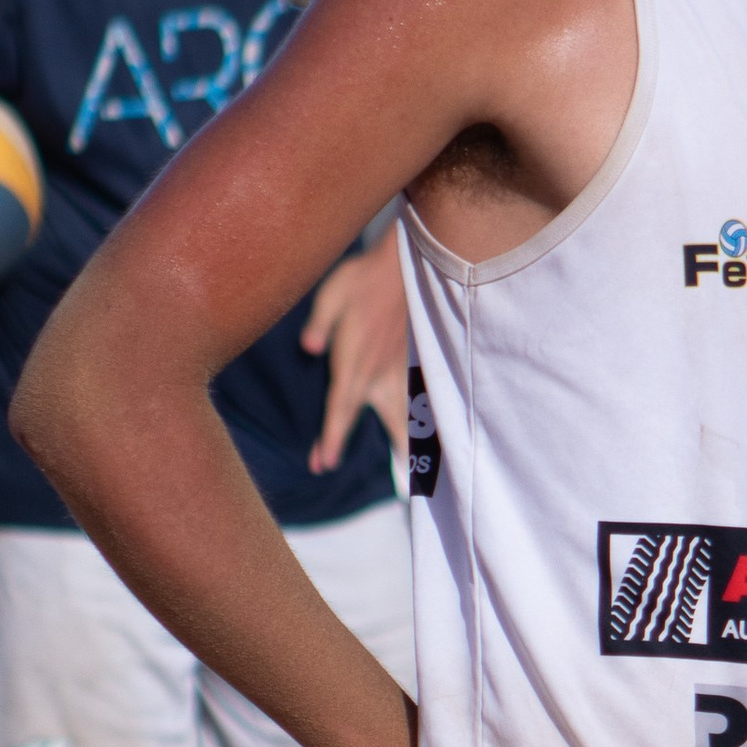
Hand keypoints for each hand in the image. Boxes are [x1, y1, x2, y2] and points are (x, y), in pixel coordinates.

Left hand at [300, 236, 409, 474]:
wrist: (408, 262)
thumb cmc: (365, 276)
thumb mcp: (333, 292)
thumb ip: (320, 322)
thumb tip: (308, 347)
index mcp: (356, 362)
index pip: (341, 406)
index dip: (332, 437)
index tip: (324, 463)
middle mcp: (381, 373)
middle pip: (386, 423)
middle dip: (386, 452)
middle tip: (386, 485)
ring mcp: (403, 369)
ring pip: (411, 414)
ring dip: (417, 443)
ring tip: (425, 475)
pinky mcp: (417, 361)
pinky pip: (424, 398)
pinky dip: (432, 420)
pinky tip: (438, 438)